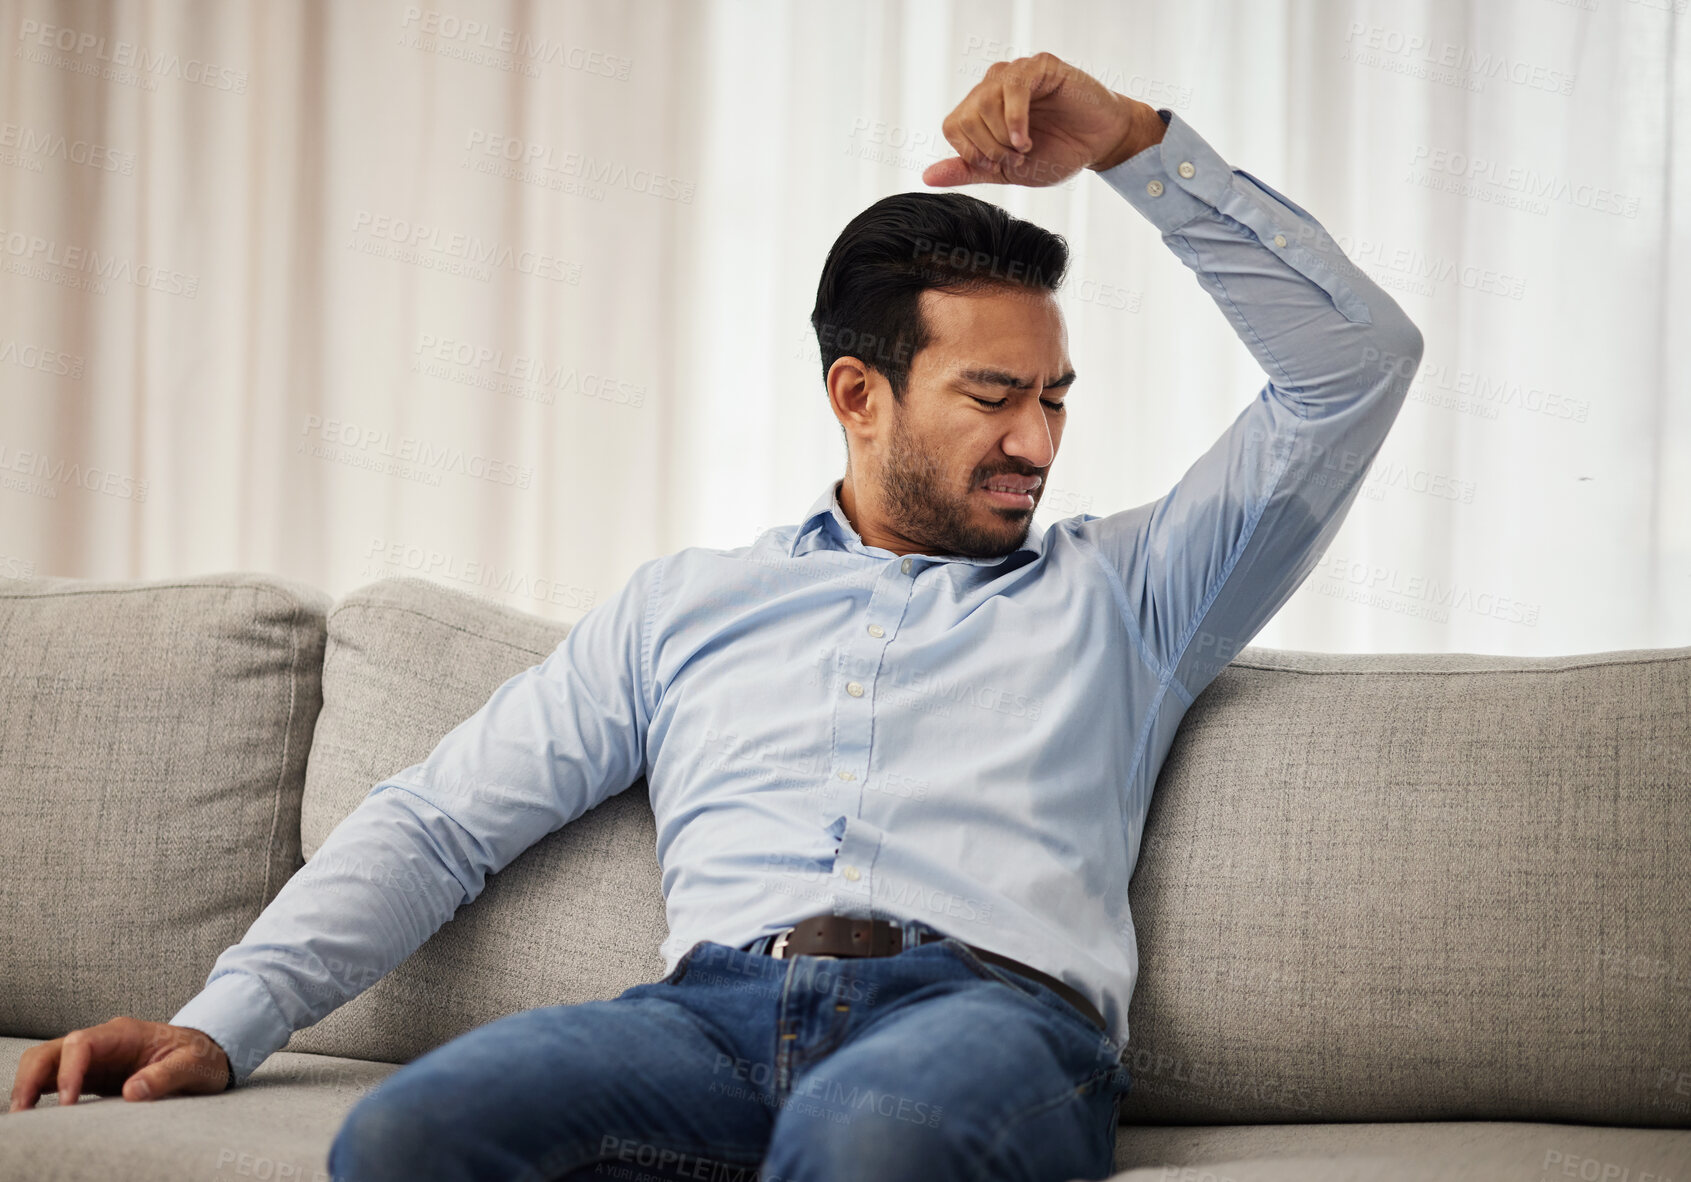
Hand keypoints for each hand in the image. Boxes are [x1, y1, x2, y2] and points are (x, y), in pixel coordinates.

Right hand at [7, 1017, 230, 1111]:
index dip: (68, 1071)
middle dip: (31, 1077)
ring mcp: (95, 1058)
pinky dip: (40, 1094)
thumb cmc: (201, 1056)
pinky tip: (33, 1116)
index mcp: (125, 1033)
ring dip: (29, 1086)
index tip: (69, 1103)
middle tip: (23, 1112)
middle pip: (52, 1050)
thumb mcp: (193, 1065)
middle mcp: (103, 1041)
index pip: (81, 1043)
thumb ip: (165, 1076)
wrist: (209, 1053)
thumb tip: (132, 1093)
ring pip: (47, 1063)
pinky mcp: (93, 1075)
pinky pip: (56, 1080)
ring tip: (21, 1118)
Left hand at [922, 52, 1162, 188]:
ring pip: (984, 101)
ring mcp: (1016, 74)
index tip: (999, 165)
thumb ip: (968, 171)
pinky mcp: (1040, 66)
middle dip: (990, 147)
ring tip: (1026, 147)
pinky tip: (1026, 138)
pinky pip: (1013, 85)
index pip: (952, 126)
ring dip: (1003, 136)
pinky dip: (1015, 118)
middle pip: (967, 115)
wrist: (1099, 145)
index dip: (971, 152)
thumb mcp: (1006, 171)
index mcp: (982, 110)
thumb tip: (927, 176)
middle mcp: (994, 88)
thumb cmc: (1057, 153)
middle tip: (1017, 157)